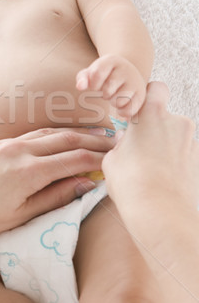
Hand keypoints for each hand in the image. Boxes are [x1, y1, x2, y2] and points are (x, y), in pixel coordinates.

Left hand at [0, 127, 115, 242]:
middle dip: (93, 139)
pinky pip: (29, 134)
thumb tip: (86, 183)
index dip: (99, 158)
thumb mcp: (21, 216)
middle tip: (115, 140)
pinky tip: (59, 138)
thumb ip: (56, 197)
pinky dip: (51, 135)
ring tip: (95, 135)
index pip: (75, 158)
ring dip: (73, 132)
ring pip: (47, 132)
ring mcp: (5, 143)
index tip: (117, 158)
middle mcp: (19, 150)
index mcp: (30, 171)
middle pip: (66, 138)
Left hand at [76, 54, 145, 118]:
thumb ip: (82, 78)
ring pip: (119, 101)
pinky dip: (122, 111)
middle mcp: (126, 69)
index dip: (94, 84)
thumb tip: (80, 86)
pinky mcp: (141, 95)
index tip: (97, 85)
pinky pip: (128, 110)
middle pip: (107, 90)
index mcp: (111, 61)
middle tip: (109, 89)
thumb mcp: (92, 73)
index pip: (97, 74)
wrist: (128, 74)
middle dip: (105, 93)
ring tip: (116, 95)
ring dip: (114, 102)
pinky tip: (122, 104)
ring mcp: (135, 82)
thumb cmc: (105, 75)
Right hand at [103, 82, 198, 230]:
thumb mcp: (112, 160)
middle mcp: (177, 122)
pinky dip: (174, 163)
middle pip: (166, 116)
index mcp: (152, 114)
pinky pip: (184, 155)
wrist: (162, 215)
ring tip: (149, 170)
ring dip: (165, 147)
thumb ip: (120, 144)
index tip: (135, 113)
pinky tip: (161, 181)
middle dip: (155, 128)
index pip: (155, 88)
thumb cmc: (132, 184)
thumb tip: (126, 141)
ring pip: (176, 137)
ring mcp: (191, 142)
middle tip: (138, 148)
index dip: (146, 97)